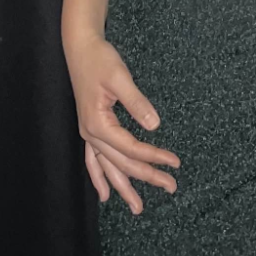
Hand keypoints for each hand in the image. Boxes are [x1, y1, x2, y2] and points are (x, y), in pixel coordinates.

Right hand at [64, 30, 179, 214]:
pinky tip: (104, 194)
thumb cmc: (100, 60)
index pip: (132, 148)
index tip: (175, 163)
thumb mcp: (120, 78)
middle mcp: (91, 134)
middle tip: (171, 188)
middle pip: (122, 163)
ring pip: (107, 168)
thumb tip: (155, 126)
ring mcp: (88, 134)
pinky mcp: (89, 129)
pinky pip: (94, 161)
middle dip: (146, 177)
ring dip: (123, 187)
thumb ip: (137, 103)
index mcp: (98, 124)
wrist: (80, 48)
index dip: (154, 156)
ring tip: (137, 207)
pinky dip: (99, 178)